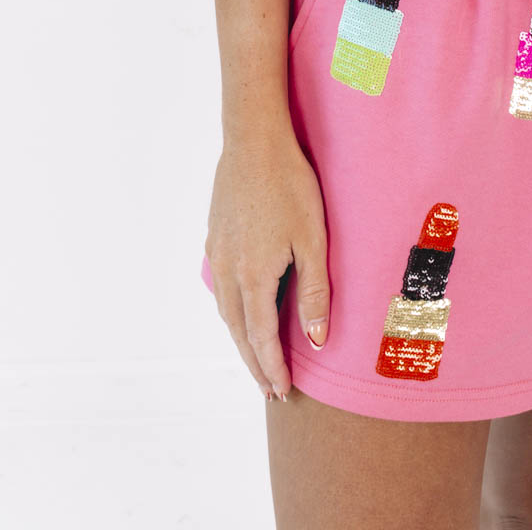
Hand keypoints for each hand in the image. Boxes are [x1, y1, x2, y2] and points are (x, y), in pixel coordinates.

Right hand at [204, 130, 329, 401]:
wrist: (254, 140)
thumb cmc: (290, 186)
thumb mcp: (312, 240)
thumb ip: (314, 292)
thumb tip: (316, 339)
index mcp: (253, 276)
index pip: (261, 338)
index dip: (272, 368)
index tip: (282, 391)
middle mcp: (228, 270)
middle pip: (239, 331)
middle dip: (254, 363)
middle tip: (269, 390)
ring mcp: (217, 253)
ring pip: (226, 310)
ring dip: (241, 339)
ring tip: (256, 358)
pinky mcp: (215, 236)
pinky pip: (221, 287)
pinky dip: (232, 311)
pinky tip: (241, 309)